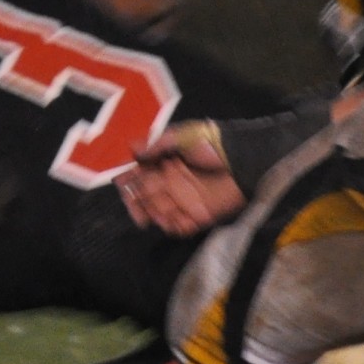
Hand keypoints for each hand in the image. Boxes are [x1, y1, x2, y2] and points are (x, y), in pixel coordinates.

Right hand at [117, 121, 246, 236]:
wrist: (242, 160)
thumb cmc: (212, 144)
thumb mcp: (183, 137)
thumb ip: (157, 144)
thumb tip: (131, 148)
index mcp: (163, 165)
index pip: (138, 177)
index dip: (127, 182)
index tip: (121, 183)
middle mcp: (169, 185)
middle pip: (144, 198)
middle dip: (137, 203)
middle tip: (135, 205)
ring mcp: (183, 201)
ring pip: (158, 213)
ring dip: (152, 214)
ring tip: (153, 214)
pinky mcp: (198, 216)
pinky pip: (179, 227)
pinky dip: (172, 226)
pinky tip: (168, 222)